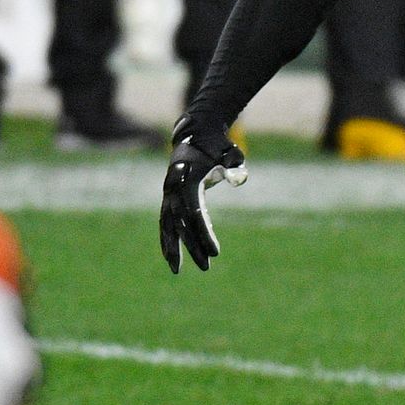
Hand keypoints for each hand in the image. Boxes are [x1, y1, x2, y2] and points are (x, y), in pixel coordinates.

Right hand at [160, 120, 245, 273]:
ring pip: (168, 227)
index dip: (204, 235)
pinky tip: (170, 256)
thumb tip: (239, 178)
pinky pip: (165, 223)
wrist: (196, 133)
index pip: (196, 215)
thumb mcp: (229, 152)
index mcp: (188, 181)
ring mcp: (168, 195)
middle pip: (182, 225)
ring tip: (176, 271)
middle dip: (192, 247)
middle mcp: (173, 190)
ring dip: (172, 249)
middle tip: (206, 267)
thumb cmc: (216, 145)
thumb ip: (233, 164)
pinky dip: (166, 239)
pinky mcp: (168, 198)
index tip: (216, 252)